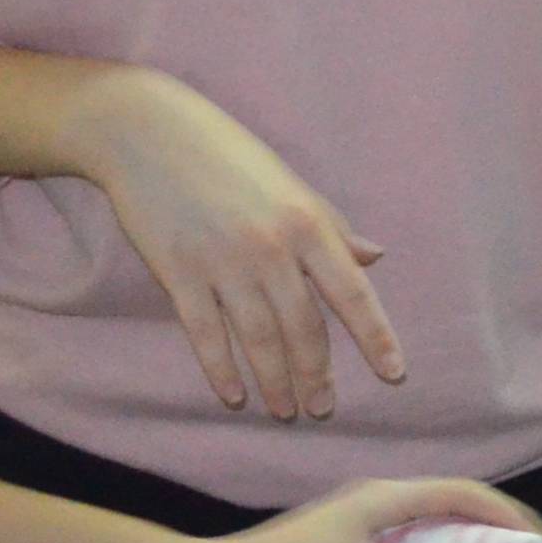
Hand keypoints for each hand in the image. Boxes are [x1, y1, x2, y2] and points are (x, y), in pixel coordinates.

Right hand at [72, 71, 402, 420]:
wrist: (147, 132)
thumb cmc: (228, 155)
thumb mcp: (292, 184)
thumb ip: (334, 227)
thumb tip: (375, 257)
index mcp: (308, 224)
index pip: (353, 293)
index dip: (376, 338)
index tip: (394, 375)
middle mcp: (271, 248)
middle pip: (304, 327)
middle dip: (316, 375)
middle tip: (323, 409)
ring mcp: (222, 262)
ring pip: (259, 338)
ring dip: (275, 381)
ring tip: (286, 410)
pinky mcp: (177, 272)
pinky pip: (206, 333)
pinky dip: (221, 369)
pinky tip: (234, 395)